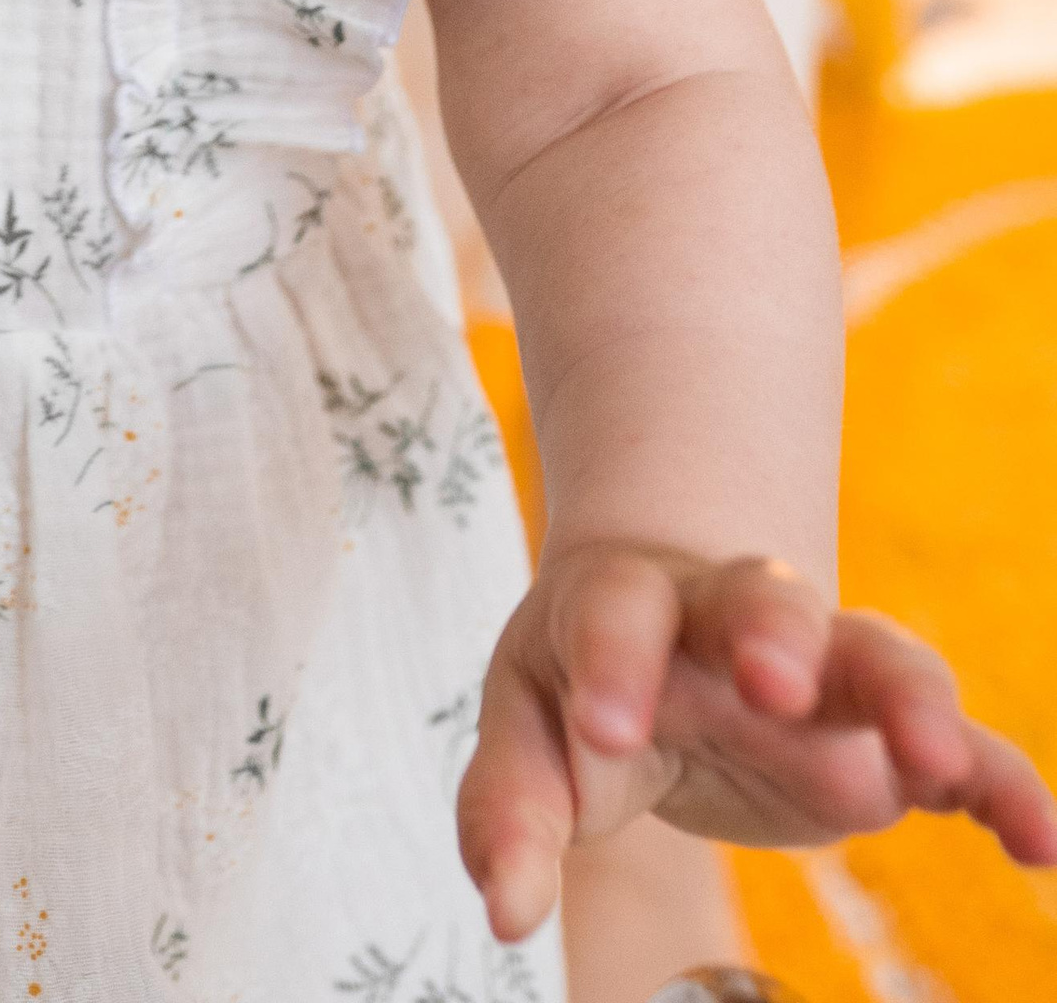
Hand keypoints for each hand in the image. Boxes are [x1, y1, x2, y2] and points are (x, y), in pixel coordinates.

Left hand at [461, 540, 1056, 943]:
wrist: (669, 624)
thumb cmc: (587, 678)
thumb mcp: (531, 728)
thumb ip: (509, 809)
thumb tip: (502, 909)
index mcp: (627, 601)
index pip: (616, 610)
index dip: (611, 662)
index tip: (604, 729)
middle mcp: (733, 619)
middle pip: (761, 596)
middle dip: (771, 632)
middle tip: (773, 681)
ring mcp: (825, 668)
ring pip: (877, 654)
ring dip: (908, 699)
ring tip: (936, 759)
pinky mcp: (886, 736)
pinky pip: (964, 746)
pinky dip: (1003, 783)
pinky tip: (1036, 842)